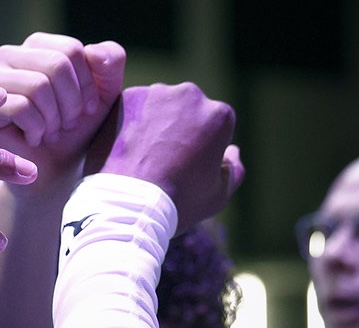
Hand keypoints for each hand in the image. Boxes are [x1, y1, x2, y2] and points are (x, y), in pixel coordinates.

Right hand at [0, 32, 125, 194]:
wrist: (55, 170)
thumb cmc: (77, 129)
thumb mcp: (104, 92)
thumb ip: (110, 62)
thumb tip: (94, 51)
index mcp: (38, 45)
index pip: (71, 50)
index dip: (87, 85)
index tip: (87, 109)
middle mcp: (9, 54)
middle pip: (55, 65)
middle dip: (71, 103)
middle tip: (67, 125)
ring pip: (38, 86)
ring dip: (54, 118)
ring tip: (51, 132)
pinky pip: (20, 108)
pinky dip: (37, 129)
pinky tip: (34, 138)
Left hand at [86, 82, 244, 231]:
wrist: (129, 202)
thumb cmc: (178, 202)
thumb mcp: (217, 195)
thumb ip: (233, 169)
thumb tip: (232, 151)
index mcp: (219, 115)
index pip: (216, 123)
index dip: (205, 143)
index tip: (190, 162)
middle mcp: (190, 94)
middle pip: (188, 108)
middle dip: (181, 126)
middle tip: (165, 156)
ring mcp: (156, 93)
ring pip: (160, 104)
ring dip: (156, 120)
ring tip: (143, 152)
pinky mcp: (127, 96)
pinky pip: (133, 106)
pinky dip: (131, 121)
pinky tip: (126, 146)